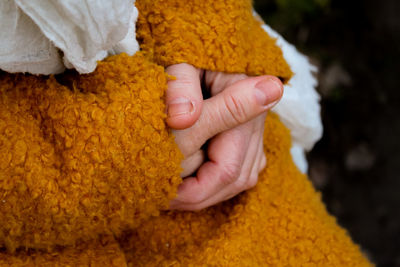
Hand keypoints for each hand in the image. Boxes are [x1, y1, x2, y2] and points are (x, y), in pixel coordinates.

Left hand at [166, 64, 282, 209]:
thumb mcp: (180, 66)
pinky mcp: (250, 134)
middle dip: (200, 196)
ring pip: (243, 178)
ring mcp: (257, 129)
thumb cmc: (185, 53)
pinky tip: (194, 182)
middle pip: (238, 178)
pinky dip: (218, 183)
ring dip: (209, 192)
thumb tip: (185, 117)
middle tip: (166, 199)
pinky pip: (243, 170)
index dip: (196, 190)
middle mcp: (258, 119)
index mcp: (245, 104)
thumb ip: (181, 88)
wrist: (201, 44)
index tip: (165, 194)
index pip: (227, 168)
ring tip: (177, 193)